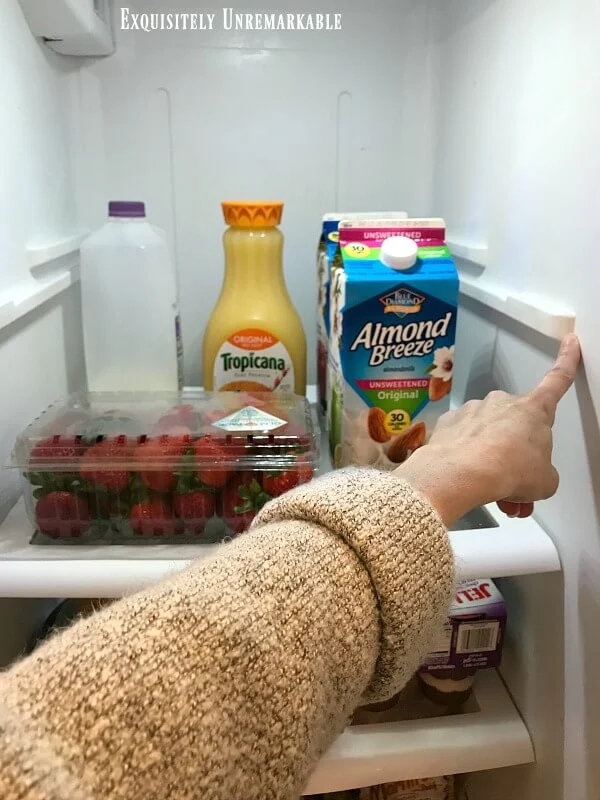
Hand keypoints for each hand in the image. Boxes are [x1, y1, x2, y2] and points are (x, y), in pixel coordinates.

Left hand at [395, 333, 580, 524]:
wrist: (461, 473)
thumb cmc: (508, 470)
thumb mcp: (545, 481)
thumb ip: (544, 473)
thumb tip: (532, 475)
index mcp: (534, 410)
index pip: (557, 381)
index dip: (567, 362)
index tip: (570, 342)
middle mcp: (503, 403)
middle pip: (517, 428)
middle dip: (517, 454)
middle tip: (517, 482)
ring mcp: (473, 410)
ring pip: (488, 438)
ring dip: (493, 463)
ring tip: (494, 492)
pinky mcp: (449, 423)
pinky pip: (463, 442)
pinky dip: (467, 460)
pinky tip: (468, 479)